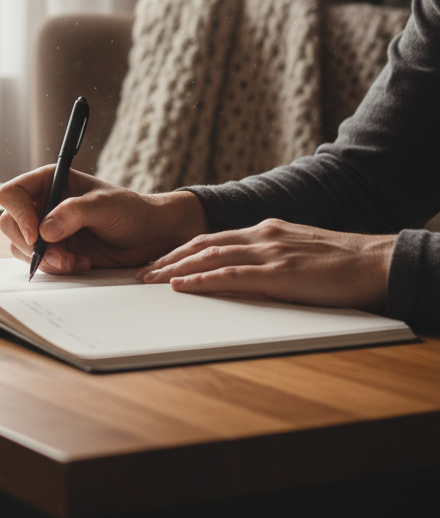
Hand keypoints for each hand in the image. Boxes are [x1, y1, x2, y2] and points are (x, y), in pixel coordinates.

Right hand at [0, 167, 207, 273]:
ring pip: (21, 248)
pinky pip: (39, 264)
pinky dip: (57, 269)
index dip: (18, 214)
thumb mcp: (105, 206)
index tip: (37, 234)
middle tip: (60, 256)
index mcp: (49, 182)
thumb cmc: (131, 211)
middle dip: (32, 245)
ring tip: (77, 260)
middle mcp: (42, 204)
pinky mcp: (55, 252)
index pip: (12, 194)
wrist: (150, 237)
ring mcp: (47, 230)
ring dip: (47, 260)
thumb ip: (74, 213)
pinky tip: (82, 263)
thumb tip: (45, 230)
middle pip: (10, 224)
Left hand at [136, 219, 396, 311]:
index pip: (211, 239)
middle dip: (168, 259)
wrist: (376, 262)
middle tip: (141, 274)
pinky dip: (202, 280)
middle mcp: (260, 236)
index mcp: (263, 231)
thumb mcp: (295, 253)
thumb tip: (243, 271)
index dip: (180, 251)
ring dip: (175, 269)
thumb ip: (268, 257)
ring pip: (210, 257)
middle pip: (201, 245)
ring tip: (150, 280)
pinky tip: (183, 286)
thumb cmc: (340, 263)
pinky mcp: (279, 273)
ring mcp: (268, 253)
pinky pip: (232, 276)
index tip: (157, 263)